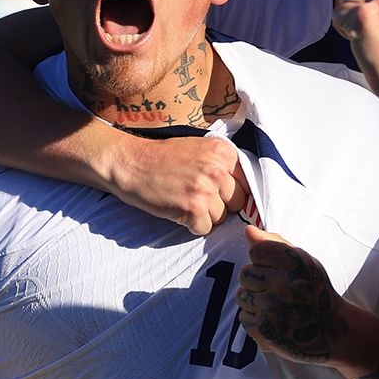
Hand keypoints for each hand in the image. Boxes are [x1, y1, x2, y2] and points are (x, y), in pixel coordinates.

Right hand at [107, 134, 247, 235]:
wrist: (131, 163)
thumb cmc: (162, 158)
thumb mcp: (199, 150)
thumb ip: (222, 165)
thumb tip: (246, 191)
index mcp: (224, 152)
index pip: (247, 182)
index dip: (233, 191)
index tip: (220, 194)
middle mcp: (218, 170)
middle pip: (238, 202)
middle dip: (221, 204)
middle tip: (197, 197)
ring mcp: (206, 190)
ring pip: (222, 218)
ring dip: (205, 216)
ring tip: (184, 201)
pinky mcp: (193, 209)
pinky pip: (205, 229)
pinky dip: (192, 225)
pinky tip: (178, 211)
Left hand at [235, 225, 343, 364]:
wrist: (329, 329)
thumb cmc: (315, 290)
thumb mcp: (303, 260)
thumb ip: (274, 242)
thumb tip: (247, 230)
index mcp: (294, 264)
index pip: (256, 251)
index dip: (264, 261)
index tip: (278, 271)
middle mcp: (282, 285)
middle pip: (245, 273)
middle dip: (258, 280)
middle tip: (277, 290)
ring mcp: (271, 310)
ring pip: (241, 296)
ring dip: (254, 300)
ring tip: (275, 305)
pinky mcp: (264, 332)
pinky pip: (243, 317)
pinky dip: (255, 319)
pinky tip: (273, 319)